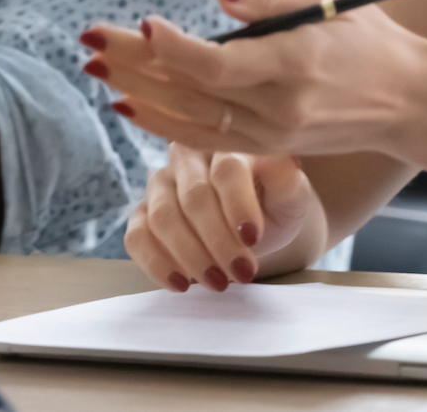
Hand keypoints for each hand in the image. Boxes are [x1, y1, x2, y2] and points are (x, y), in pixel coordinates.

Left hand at [81, 0, 426, 159]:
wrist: (404, 99)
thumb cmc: (364, 36)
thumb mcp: (325, 0)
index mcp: (296, 64)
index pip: (221, 64)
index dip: (175, 48)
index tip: (142, 24)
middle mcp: (281, 108)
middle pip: (193, 90)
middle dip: (137, 66)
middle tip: (91, 43)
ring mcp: (272, 134)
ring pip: (191, 119)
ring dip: (139, 95)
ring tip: (98, 71)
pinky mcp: (268, 148)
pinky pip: (206, 138)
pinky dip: (165, 123)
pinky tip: (132, 105)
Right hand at [124, 144, 323, 291]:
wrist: (255, 226)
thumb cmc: (274, 203)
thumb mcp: (290, 193)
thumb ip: (287, 178)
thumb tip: (285, 161)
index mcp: (226, 143)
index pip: (226, 169)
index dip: (238, 205)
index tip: (253, 238)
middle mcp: (188, 157)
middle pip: (194, 196)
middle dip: (218, 241)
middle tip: (241, 272)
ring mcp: (161, 184)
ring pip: (163, 217)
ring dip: (191, 255)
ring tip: (219, 282)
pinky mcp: (142, 214)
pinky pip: (136, 236)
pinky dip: (156, 263)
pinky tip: (182, 283)